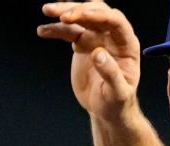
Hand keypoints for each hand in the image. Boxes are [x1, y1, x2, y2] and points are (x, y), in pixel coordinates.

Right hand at [38, 1, 141, 122]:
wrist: (105, 109)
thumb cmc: (117, 103)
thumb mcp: (117, 93)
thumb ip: (111, 73)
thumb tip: (98, 53)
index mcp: (127, 45)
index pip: (115, 21)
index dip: (99, 15)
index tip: (81, 16)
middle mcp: (112, 36)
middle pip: (97, 12)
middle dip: (80, 10)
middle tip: (62, 15)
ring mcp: (97, 38)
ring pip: (81, 18)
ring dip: (64, 12)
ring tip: (47, 11)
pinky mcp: (83, 44)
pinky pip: (68, 31)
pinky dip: (55, 29)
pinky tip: (42, 31)